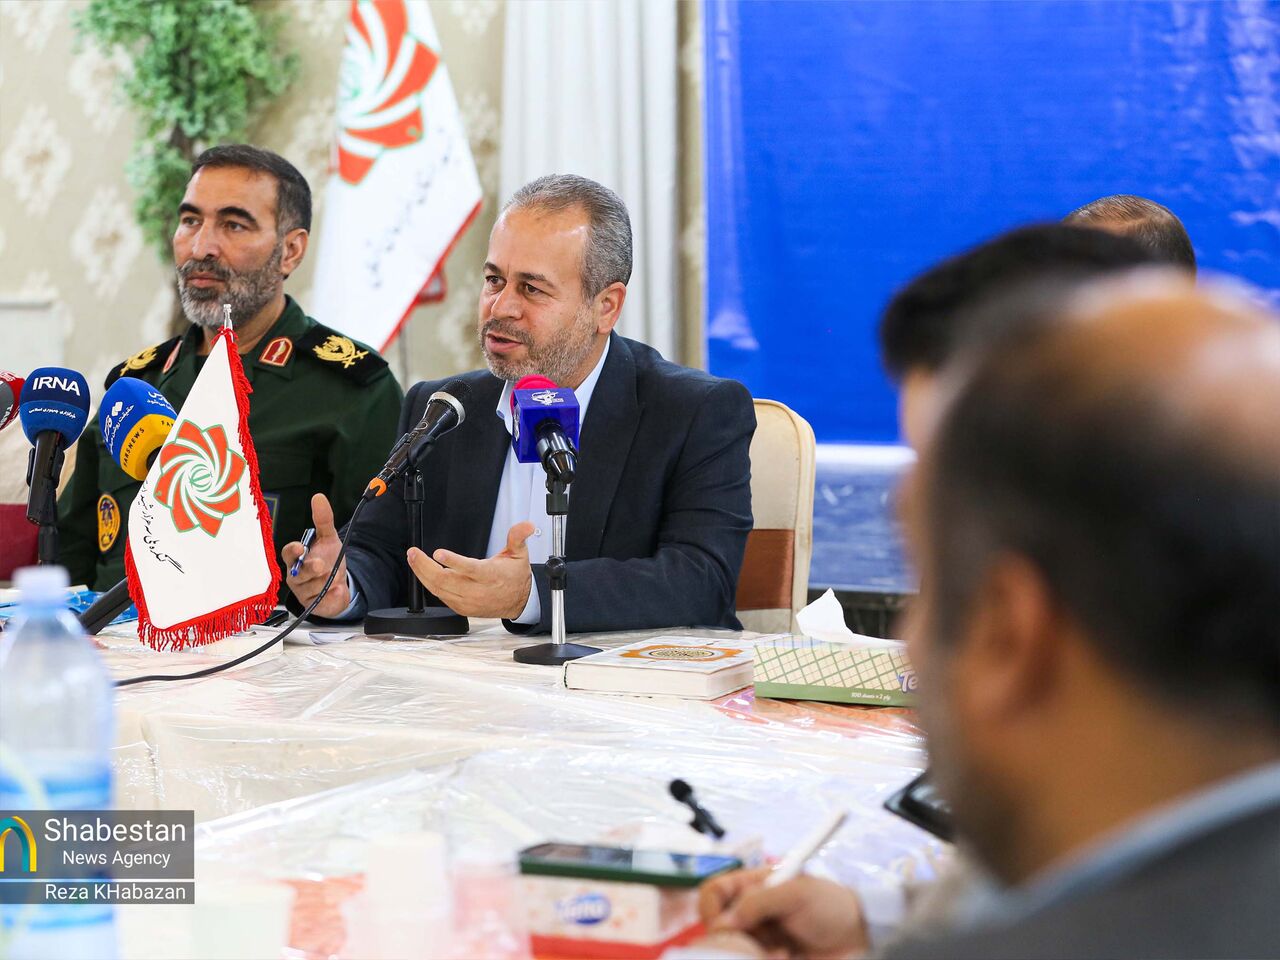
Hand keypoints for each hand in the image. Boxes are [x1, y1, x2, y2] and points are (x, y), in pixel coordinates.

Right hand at [282, 493, 350, 618]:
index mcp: (296, 557)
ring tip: (334, 577)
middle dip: (311, 569)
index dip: (293, 550)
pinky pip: (322, 601)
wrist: (339, 582)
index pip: (288, 553)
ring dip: (327, 581)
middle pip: (298, 574)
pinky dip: (333, 594)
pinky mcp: (311, 605)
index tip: (300, 547)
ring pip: (313, 587)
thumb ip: (324, 519)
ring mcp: (302, 592)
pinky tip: (336, 590)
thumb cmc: (328, 558)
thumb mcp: (329, 538)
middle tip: (321, 565)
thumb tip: (318, 497)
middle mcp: (295, 575)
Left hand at [406, 522, 534, 618]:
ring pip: (439, 589)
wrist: (518, 602)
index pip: (469, 569)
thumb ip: (518, 537)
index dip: (453, 562)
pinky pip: (440, 596)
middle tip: (413, 553)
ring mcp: (468, 601)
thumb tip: (526, 525)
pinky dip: (429, 584)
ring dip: (422, 574)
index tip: (438, 553)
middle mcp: (477, 590)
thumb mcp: (519, 554)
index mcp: (490, 575)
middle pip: (446, 580)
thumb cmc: (515, 577)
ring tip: (413, 559)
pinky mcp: (462, 607)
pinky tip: (423, 573)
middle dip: (425, 566)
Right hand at [699, 868, 868, 959]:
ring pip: (734, 949)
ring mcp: (759, 938)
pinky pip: (751, 959)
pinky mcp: (768, 957)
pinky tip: (786, 959)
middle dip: (735, 939)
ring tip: (781, 954)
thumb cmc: (831, 905)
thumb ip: (759, 901)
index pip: (714, 892)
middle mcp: (750, 913)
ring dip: (751, 953)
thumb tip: (724, 921)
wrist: (859, 937)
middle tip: (756, 945)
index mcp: (752, 886)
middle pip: (717, 927)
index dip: (711, 908)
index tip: (723, 925)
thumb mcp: (797, 893)